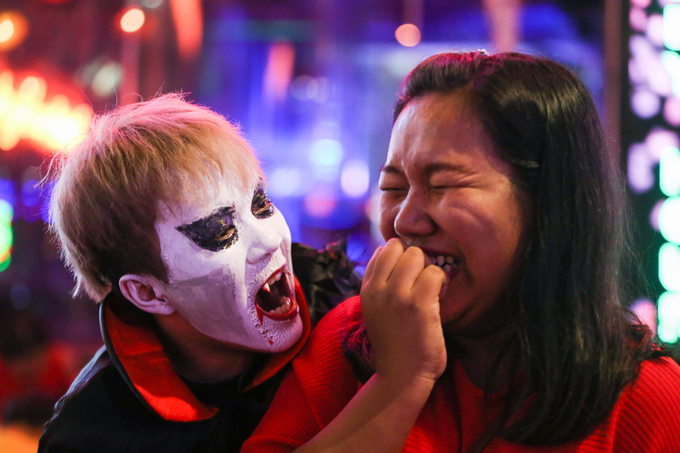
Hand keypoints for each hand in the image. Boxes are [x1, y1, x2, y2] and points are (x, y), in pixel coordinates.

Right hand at [361, 238, 446, 387]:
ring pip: (418, 255)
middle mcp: (378, 289)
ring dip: (429, 269)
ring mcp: (397, 295)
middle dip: (416, 260)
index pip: (383, 250)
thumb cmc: (395, 344)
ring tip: (431, 290)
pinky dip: (441, 282)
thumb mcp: (376, 310)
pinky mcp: (419, 304)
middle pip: (401, 248)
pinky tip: (439, 297)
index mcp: (366, 289)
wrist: (401, 377)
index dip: (401, 257)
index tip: (409, 275)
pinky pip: (435, 272)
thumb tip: (398, 255)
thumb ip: (382, 285)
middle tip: (422, 281)